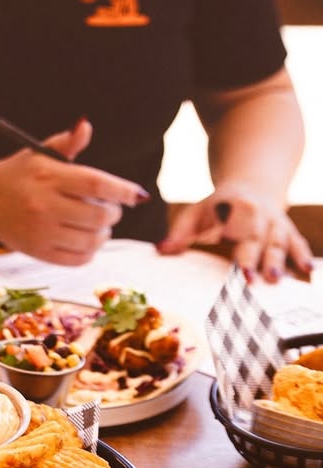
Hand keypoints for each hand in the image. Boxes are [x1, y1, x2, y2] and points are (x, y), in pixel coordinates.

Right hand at [0, 119, 147, 264]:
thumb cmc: (17, 174)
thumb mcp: (38, 153)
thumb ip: (66, 143)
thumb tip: (86, 126)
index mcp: (46, 175)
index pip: (96, 183)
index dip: (123, 190)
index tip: (136, 194)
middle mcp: (42, 204)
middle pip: (98, 214)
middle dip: (113, 212)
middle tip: (111, 208)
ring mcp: (39, 231)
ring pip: (91, 239)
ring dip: (104, 233)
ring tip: (99, 225)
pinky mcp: (37, 251)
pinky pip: (77, 259)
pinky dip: (90, 251)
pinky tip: (86, 240)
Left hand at [159, 185, 313, 280]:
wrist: (251, 185)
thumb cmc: (217, 208)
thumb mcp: (196, 214)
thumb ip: (179, 233)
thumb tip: (160, 250)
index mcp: (234, 211)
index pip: (234, 234)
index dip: (238, 254)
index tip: (238, 275)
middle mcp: (258, 215)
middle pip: (259, 240)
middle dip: (258, 260)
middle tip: (254, 281)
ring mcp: (276, 222)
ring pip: (280, 242)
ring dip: (281, 261)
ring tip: (278, 280)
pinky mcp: (288, 230)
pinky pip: (298, 242)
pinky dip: (303, 256)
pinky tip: (309, 273)